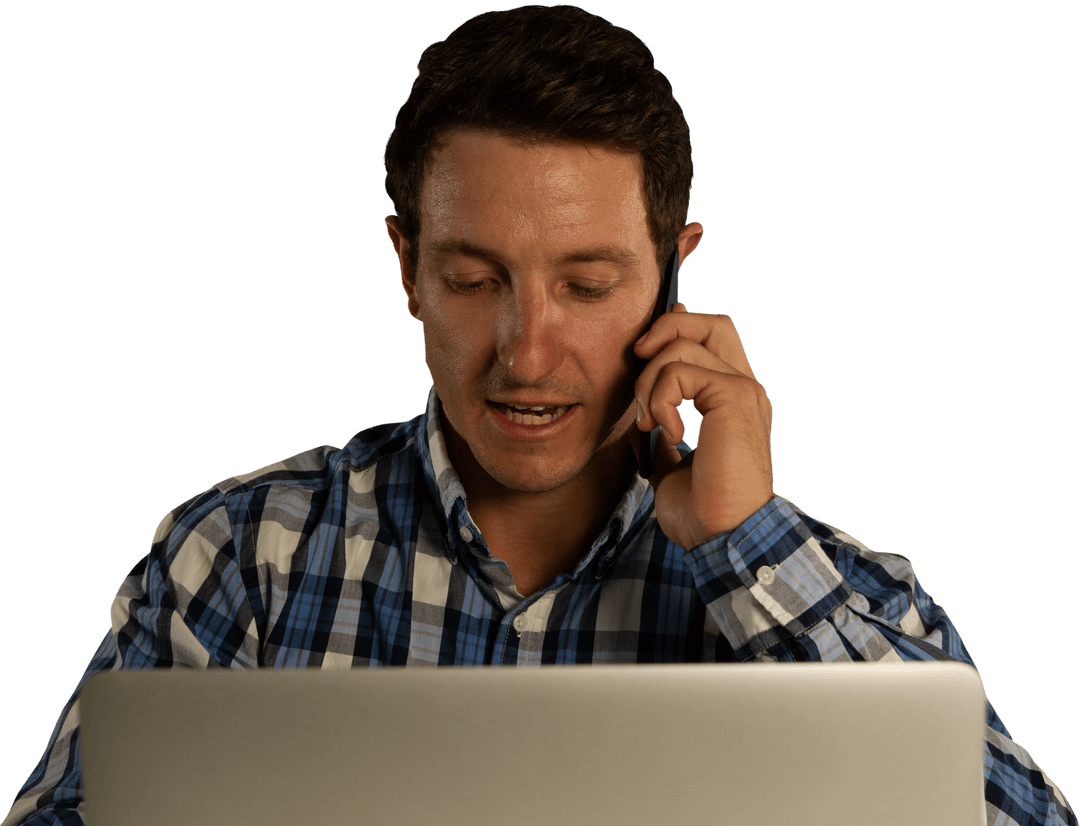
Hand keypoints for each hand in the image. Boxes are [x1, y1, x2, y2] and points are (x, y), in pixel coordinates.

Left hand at [630, 303, 773, 549]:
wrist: (725, 539)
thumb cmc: (703, 514)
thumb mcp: (672, 468)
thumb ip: (663, 439)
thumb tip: (645, 427)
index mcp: (734, 403)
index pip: (714, 338)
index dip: (677, 328)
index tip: (643, 349)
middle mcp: (745, 389)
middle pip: (710, 323)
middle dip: (665, 331)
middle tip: (638, 366)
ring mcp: (743, 390)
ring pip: (683, 345)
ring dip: (649, 382)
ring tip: (649, 424)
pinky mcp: (734, 397)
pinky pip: (679, 371)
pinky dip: (659, 400)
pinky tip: (667, 433)